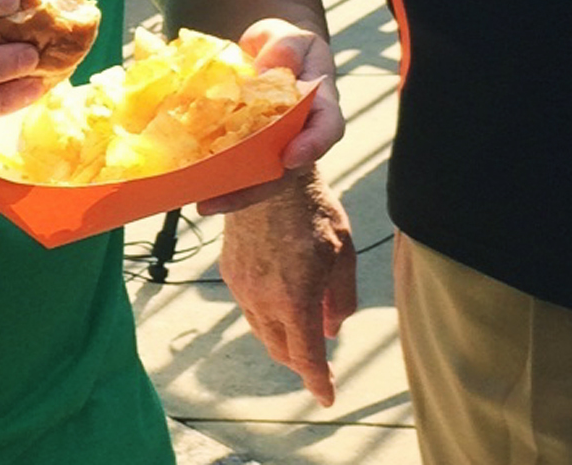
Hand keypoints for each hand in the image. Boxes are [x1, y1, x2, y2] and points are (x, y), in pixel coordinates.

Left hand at [194, 16, 343, 214]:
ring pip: (259, 177)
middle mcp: (299, 133)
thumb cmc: (286, 45)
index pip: (327, 128)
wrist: (269, 52)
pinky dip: (216, 178)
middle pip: (287, 168)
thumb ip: (286, 48)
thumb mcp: (291, 36)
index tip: (290, 158)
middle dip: (257, 186)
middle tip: (224, 196)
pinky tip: (191, 185)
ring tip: (202, 202)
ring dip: (232, 193)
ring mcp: (274, 145)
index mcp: (319, 104)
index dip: (312, 146)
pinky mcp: (248, 148)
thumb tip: (269, 70)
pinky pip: (236, 167)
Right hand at [218, 168, 357, 405]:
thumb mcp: (343, 253)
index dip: (319, 382)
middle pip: (282, 350)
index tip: (327, 397)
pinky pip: (248, 306)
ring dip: (282, 336)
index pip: (307, 358)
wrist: (266, 173)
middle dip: (301, 360)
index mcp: (296, 300)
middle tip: (318, 357)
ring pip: (262, 330)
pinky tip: (279, 296)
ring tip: (301, 325)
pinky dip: (266, 312)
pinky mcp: (228, 272)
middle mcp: (264, 300)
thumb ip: (342, 299)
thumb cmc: (313, 209)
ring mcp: (241, 287)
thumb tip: (333, 329)